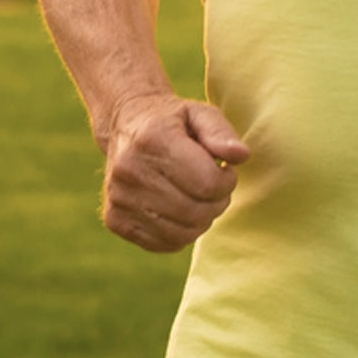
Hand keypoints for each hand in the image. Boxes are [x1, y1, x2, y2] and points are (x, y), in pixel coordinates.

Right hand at [98, 95, 249, 252]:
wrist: (125, 125)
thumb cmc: (172, 121)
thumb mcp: (200, 113)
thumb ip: (221, 133)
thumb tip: (241, 156)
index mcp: (152, 139)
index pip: (207, 183)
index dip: (227, 181)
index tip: (224, 169)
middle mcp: (129, 170)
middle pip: (195, 212)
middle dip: (217, 203)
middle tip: (215, 187)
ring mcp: (119, 198)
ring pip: (182, 233)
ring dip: (202, 220)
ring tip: (199, 198)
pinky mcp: (116, 219)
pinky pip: (164, 243)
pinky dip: (182, 233)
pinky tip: (180, 210)